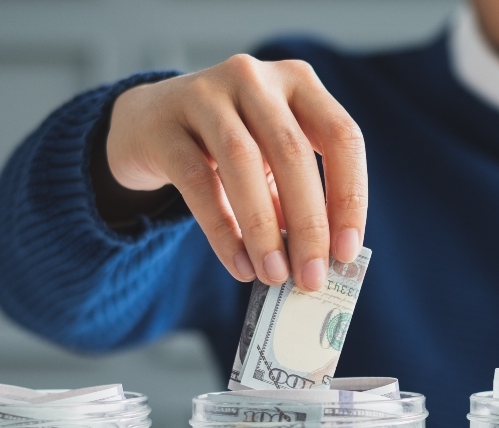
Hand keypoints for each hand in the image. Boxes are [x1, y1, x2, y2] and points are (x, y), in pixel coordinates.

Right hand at [105, 55, 366, 289]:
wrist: (149, 123)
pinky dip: (222, 229)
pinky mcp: (164, 125)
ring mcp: (205, 93)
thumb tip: (322, 261)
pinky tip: (239, 266)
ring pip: (244, 162)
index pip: (341, 136)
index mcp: (299, 82)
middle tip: (313, 278)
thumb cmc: (228, 148)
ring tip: (274, 275)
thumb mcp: (271, 162)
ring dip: (264, 229)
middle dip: (309, 224)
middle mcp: (255, 79)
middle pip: (293, 152)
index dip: (349, 196)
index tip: (348, 252)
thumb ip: (296, 201)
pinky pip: (198, 180)